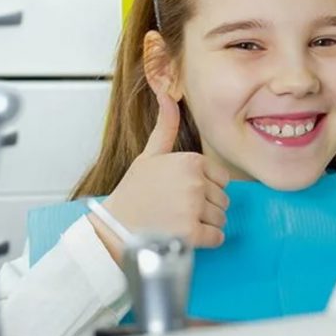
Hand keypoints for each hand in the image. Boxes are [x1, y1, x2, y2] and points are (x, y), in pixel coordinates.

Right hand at [91, 88, 230, 261]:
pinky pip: (217, 237)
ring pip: (221, 219)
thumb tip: (167, 93)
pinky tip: (186, 237)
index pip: (222, 179)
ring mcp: (193, 208)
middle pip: (222, 200)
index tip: (184, 195)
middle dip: (206, 209)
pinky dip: (207, 241)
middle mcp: (195, 182)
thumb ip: (166, 126)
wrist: (113, 228)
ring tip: (179, 223)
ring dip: (205, 225)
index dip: (205, 190)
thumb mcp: (149, 155)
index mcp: (190, 161)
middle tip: (178, 211)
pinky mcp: (191, 233)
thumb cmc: (133, 194)